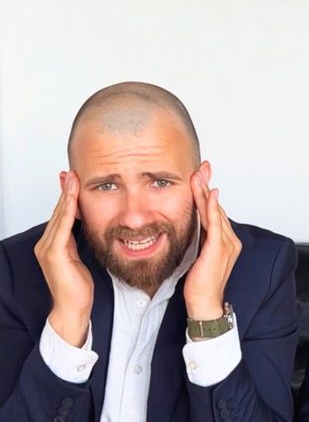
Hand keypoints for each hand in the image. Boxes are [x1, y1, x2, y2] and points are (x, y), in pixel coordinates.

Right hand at [34, 171, 93, 346]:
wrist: (74, 308)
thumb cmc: (79, 285)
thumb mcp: (82, 254)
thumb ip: (81, 238)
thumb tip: (90, 222)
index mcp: (54, 243)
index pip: (62, 213)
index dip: (67, 195)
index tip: (73, 178)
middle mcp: (47, 243)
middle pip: (59, 210)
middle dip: (65, 190)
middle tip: (72, 171)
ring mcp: (48, 249)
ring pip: (59, 215)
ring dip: (66, 195)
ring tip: (72, 178)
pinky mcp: (54, 255)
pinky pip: (62, 228)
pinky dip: (68, 212)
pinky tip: (73, 199)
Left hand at [183, 171, 241, 320]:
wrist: (204, 305)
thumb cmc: (200, 284)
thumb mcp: (199, 255)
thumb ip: (200, 238)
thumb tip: (194, 225)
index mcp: (226, 240)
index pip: (216, 211)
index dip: (208, 193)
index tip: (201, 177)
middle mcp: (230, 239)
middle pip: (217, 207)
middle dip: (208, 186)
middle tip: (203, 167)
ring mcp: (227, 244)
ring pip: (215, 212)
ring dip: (206, 192)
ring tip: (199, 176)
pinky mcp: (218, 249)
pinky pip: (216, 224)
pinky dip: (213, 207)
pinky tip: (210, 195)